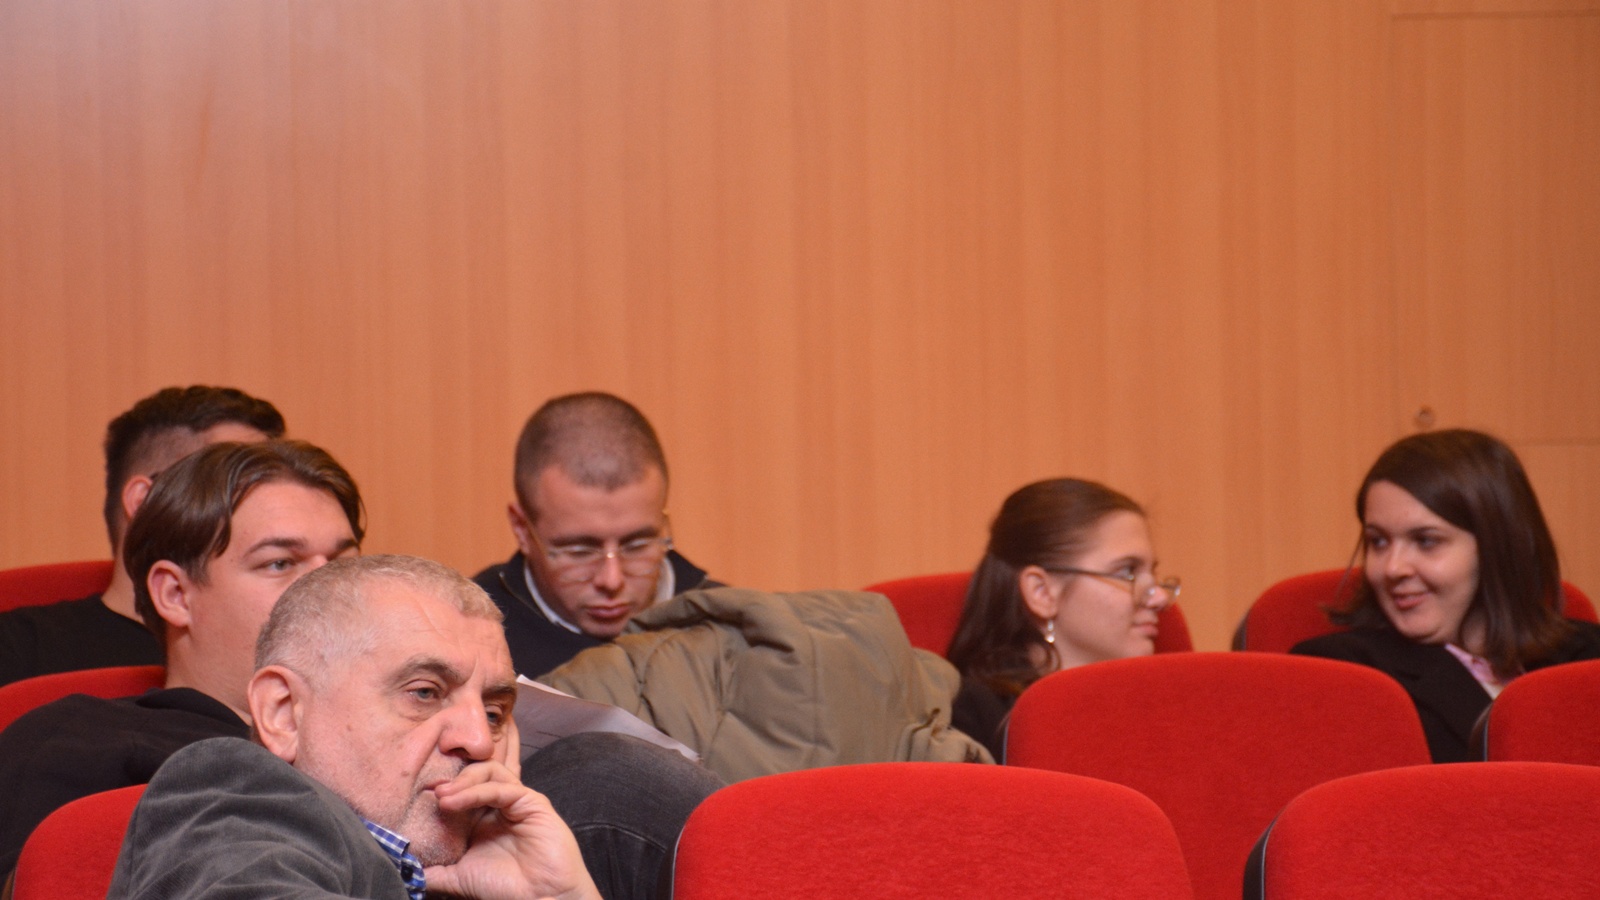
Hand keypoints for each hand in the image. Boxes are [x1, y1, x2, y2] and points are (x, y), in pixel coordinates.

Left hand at [423, 720, 598, 899]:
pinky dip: (477, 789)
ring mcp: (516, 801)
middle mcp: (498, 805)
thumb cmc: (506, 889)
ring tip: (444, 795)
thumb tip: (405, 869)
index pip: (461, 789)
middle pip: (474, 774)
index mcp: (482, 818)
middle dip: (451, 780)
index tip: (417, 799)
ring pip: (489, 771)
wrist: (538, 899)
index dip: (441, 789)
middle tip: (431, 793)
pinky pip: (502, 786)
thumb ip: (434, 872)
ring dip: (463, 780)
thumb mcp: (459, 879)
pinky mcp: (531, 801)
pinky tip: (456, 800)